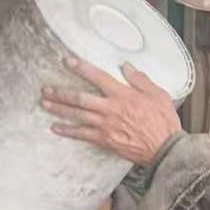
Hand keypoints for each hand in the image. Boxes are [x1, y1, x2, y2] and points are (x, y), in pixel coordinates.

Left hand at [41, 57, 180, 166]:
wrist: (164, 149)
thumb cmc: (163, 122)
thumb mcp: (158, 94)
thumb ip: (140, 80)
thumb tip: (127, 67)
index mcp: (123, 95)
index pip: (98, 77)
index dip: (81, 67)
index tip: (68, 61)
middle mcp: (110, 109)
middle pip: (79, 98)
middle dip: (60, 92)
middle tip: (46, 88)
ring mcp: (106, 126)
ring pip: (77, 115)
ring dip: (59, 109)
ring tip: (44, 104)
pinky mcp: (105, 140)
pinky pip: (82, 135)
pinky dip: (67, 131)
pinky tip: (56, 128)